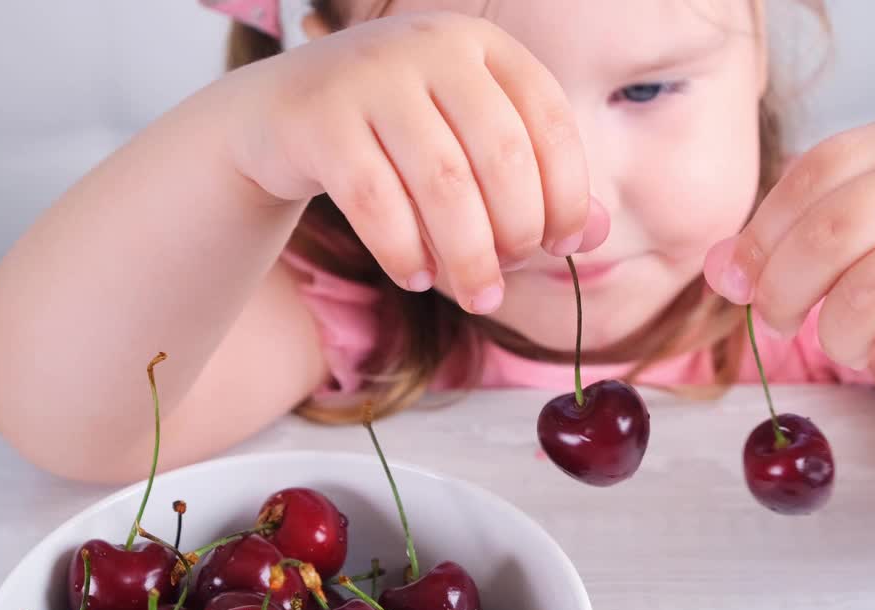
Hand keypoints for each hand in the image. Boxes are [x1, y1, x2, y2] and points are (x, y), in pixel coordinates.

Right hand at [228, 11, 600, 312]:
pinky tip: (417, 278)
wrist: (277, 116)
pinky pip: (376, 201)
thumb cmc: (393, 140)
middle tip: (507, 277)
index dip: (568, 191)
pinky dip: (405, 251)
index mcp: (482, 47)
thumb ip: (534, 185)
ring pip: (442, 182)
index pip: (549, 119)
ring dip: (467, 256)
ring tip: (475, 296)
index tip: (564, 245)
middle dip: (516, 233)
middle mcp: (431, 47)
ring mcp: (371, 75)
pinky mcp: (319, 118)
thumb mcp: (467, 148)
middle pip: (501, 155)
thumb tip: (596, 235)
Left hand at [704, 111, 874, 386]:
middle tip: (779, 324)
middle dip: (783, 293)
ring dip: (838, 338)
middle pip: (826, 238)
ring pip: (864, 300)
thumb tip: (715, 269)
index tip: (743, 282)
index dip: (762, 235)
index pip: (811, 175)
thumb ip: (800, 236)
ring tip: (852, 344)